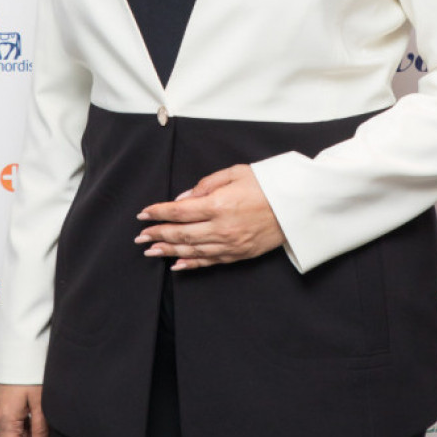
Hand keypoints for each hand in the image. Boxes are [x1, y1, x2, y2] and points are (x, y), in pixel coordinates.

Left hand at [135, 163, 283, 270]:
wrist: (297, 205)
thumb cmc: (267, 184)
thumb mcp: (235, 173)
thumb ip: (206, 185)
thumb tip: (183, 199)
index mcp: (219, 204)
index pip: (179, 211)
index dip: (158, 213)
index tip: (143, 214)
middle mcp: (222, 228)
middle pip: (181, 233)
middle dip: (157, 234)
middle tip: (140, 237)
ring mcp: (230, 244)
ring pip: (191, 250)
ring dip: (168, 250)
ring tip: (150, 251)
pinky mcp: (238, 254)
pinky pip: (209, 262)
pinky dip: (191, 263)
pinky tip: (176, 264)